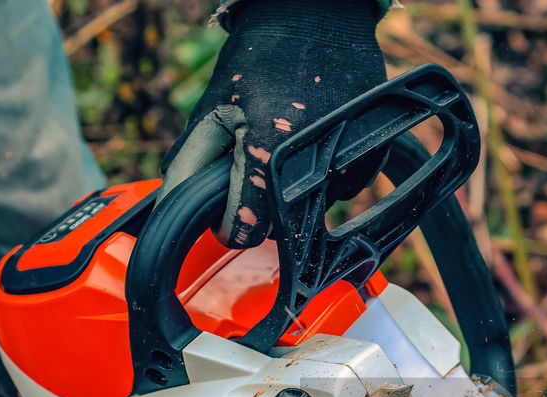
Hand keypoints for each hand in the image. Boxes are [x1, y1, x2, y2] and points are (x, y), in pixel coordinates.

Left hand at [162, 0, 386, 247]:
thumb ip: (190, 162)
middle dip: (263, 207)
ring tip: (288, 145)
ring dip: (296, 193)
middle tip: (256, 167)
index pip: (248, 226)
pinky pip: (344, 190)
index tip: (226, 214)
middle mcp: (314, 160)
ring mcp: (349, 159)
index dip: (230, 225)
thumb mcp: (213, 105)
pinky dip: (326, 178)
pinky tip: (315, 142)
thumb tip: (174, 209)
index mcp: (268, 150)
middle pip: (282, 225)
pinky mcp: (373, 155)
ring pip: (314, 210)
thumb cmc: (260, 58)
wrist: (316, 17)